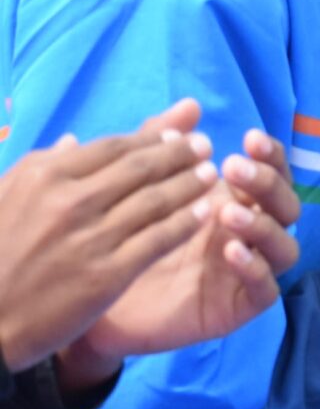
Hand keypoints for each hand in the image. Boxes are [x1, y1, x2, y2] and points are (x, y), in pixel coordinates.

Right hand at [0, 109, 221, 371]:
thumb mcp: (6, 198)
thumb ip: (43, 165)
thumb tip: (75, 140)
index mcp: (45, 176)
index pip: (114, 147)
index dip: (153, 138)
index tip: (179, 133)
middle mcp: (70, 202)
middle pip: (142, 168)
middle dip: (180, 154)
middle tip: (206, 146)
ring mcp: (90, 238)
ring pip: (156, 201)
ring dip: (190, 184)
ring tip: (211, 174)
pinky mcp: (107, 275)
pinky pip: (159, 240)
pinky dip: (186, 223)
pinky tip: (204, 214)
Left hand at [75, 128, 303, 382]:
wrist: (99, 302)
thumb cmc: (128, 241)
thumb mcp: (144, 190)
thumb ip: (166, 149)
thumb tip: (190, 104)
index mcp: (237, 202)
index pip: (272, 174)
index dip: (270, 156)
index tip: (249, 138)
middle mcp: (251, 234)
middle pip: (286, 205)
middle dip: (267, 183)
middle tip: (233, 169)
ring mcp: (250, 270)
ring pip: (286, 247)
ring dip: (264, 226)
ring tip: (226, 212)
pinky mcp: (240, 306)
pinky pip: (266, 289)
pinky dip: (255, 268)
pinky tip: (229, 252)